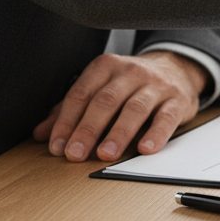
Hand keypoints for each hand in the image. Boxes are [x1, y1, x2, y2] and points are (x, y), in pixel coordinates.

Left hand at [32, 50, 207, 161]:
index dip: (67, 121)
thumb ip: (71, 110)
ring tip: (106, 153)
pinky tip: (145, 148)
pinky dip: (156, 134)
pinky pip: (166, 117)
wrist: (177, 69)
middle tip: (76, 153)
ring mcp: (157, 85)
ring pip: (135, 108)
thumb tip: (42, 134)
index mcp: (106, 66)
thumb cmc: (132, 84)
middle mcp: (132, 72)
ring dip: (119, 133)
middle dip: (88, 129)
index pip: (82, 94)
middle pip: (106, 101)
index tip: (57, 146)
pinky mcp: (178, 100)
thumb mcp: (101, 88)